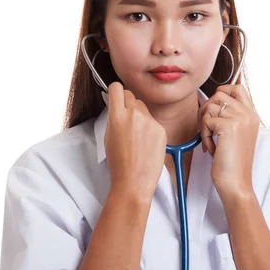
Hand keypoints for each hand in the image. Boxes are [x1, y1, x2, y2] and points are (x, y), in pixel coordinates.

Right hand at [104, 82, 166, 200]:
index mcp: (117, 116)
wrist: (134, 181)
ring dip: (138, 114)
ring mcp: (150, 121)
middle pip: (131, 96)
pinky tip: (145, 143)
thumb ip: (113, 117)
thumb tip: (115, 104)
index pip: (117, 88)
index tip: (115, 96)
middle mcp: (134, 114)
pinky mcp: (161, 129)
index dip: (115, 92)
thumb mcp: (108, 136)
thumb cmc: (118, 162)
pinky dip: (149, 128)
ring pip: (143, 108)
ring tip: (135, 135)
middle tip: (125, 118)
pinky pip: (153, 121)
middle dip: (127, 103)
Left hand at [197, 84, 259, 199]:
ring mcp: (239, 119)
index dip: (222, 91)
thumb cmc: (233, 163)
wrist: (236, 183)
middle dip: (207, 109)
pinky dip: (204, 136)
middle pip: (219, 95)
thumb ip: (230, 118)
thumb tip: (211, 102)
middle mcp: (248, 114)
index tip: (213, 107)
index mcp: (252, 115)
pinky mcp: (228, 126)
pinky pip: (206, 121)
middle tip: (207, 129)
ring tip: (211, 141)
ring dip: (204, 124)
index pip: (238, 88)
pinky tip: (211, 149)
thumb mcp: (236, 136)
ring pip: (210, 107)